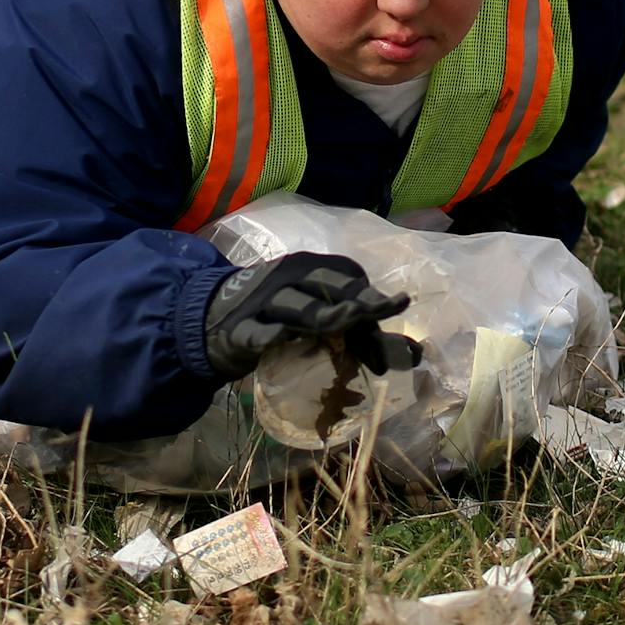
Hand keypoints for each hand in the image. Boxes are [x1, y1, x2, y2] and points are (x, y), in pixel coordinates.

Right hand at [203, 251, 418, 379]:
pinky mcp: (237, 329)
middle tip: (384, 315)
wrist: (209, 318)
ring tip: (348, 321)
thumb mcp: (317, 317)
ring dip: (322, 315)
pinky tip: (278, 342)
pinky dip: (266, 336)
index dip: (374, 299)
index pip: (348, 277)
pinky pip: (254, 332)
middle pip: (327, 287)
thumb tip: (415, 355)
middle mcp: (287, 277)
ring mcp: (261, 302)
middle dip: (358, 302)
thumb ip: (360, 333)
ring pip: (295, 307)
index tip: (396, 318)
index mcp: (309, 269)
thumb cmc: (277, 316)